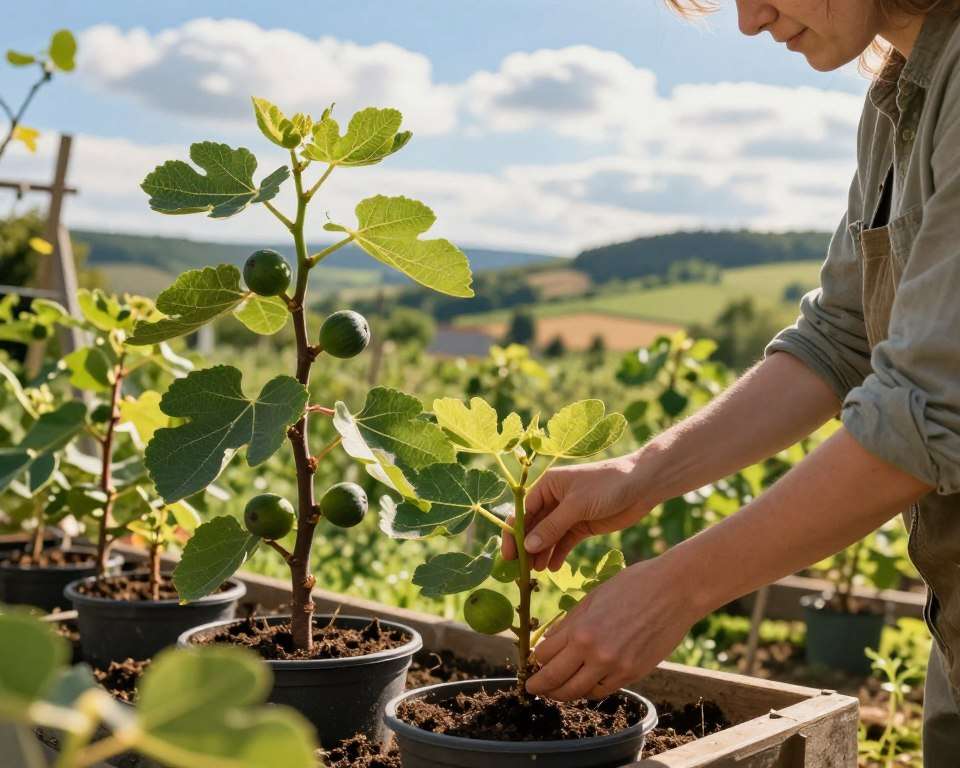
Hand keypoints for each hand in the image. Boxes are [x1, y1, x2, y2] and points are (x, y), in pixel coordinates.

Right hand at [502, 454, 653, 570]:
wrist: (642, 485)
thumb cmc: (607, 485)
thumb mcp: (577, 506)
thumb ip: (552, 527)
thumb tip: (527, 546)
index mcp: (548, 485)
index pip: (523, 511)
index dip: (513, 533)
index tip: (509, 555)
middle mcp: (554, 499)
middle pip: (534, 526)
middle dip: (527, 546)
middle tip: (521, 569)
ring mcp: (568, 513)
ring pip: (548, 536)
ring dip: (541, 553)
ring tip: (536, 572)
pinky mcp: (582, 525)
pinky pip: (565, 542)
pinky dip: (558, 554)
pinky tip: (553, 567)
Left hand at [525, 556, 698, 700]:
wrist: (674, 591)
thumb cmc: (633, 586)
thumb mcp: (593, 598)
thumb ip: (570, 623)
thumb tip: (548, 644)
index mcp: (580, 628)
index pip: (544, 655)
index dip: (535, 661)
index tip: (532, 663)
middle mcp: (594, 652)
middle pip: (555, 679)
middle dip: (540, 686)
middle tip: (532, 689)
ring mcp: (614, 666)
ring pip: (577, 691)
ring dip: (562, 693)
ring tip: (555, 692)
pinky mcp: (632, 674)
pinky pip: (602, 690)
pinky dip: (589, 690)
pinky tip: (584, 685)